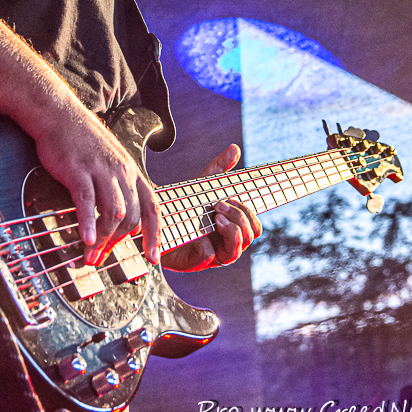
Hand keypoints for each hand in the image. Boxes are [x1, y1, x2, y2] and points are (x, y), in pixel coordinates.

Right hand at [0, 0, 161, 269]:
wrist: (52, 110)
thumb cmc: (75, 136)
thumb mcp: (102, 157)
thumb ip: (111, 181)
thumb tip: (114, 210)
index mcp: (128, 167)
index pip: (152, 204)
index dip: (155, 233)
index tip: (153, 257)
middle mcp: (120, 168)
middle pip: (132, 214)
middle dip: (121, 243)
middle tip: (106, 261)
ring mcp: (100, 168)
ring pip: (113, 212)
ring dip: (103, 239)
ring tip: (90, 257)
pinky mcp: (77, 169)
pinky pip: (87, 203)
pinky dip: (88, 224)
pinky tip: (84, 240)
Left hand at [160, 144, 261, 271]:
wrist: (157, 220)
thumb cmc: (184, 206)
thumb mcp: (203, 186)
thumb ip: (219, 169)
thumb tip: (235, 148)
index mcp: (233, 227)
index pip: (255, 226)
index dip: (251, 214)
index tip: (234, 198)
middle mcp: (227, 243)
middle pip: (250, 235)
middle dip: (239, 217)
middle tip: (219, 204)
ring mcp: (214, 254)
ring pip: (236, 249)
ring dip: (230, 230)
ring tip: (215, 216)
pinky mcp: (197, 263)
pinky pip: (210, 256)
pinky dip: (205, 242)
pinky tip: (197, 233)